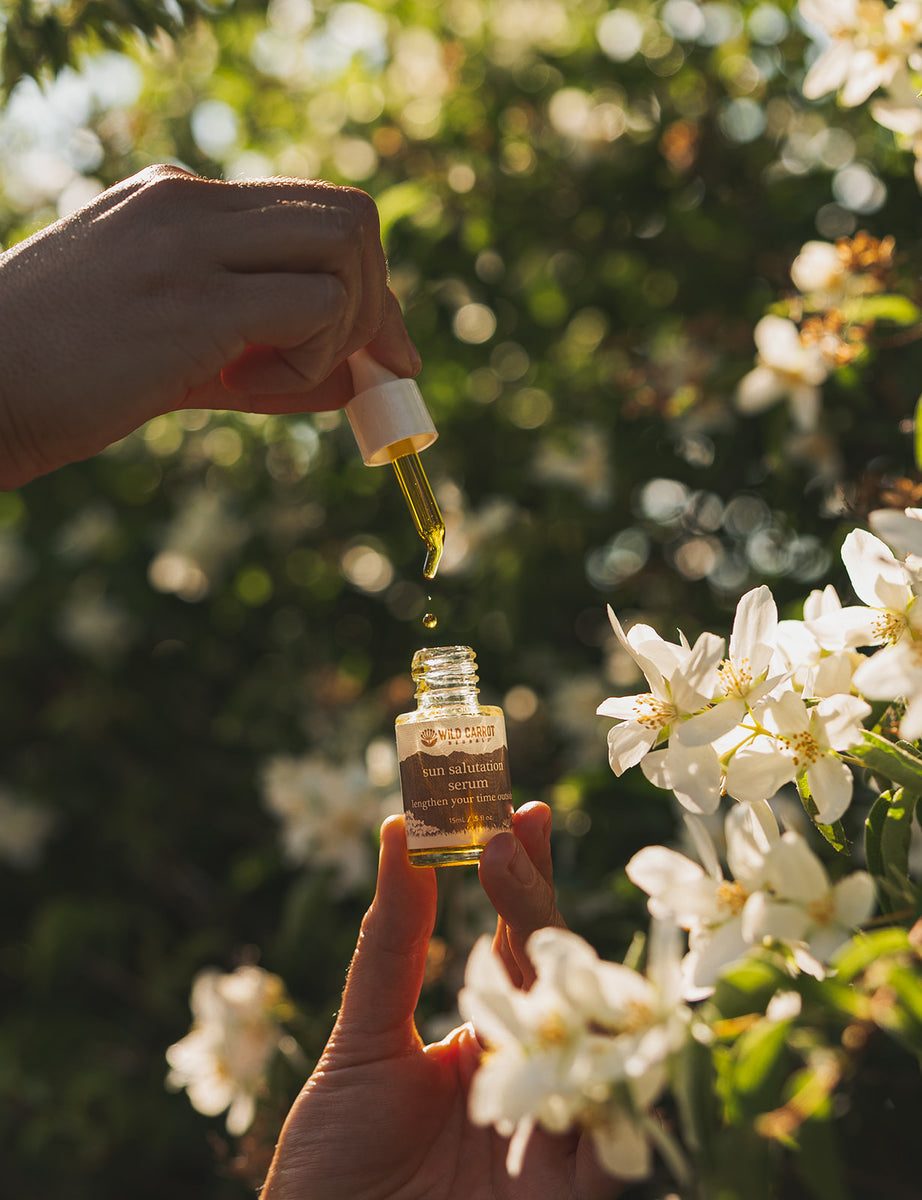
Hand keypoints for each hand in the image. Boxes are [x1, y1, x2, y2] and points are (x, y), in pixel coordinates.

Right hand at [0, 164, 419, 487]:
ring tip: (279, 381)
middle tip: (367, 366)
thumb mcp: (171, 345)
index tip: (370, 347)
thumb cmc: (65, 375)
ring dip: (346, 330)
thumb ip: (263, 356)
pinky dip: (316, 361)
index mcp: (177, 199)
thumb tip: (358, 380)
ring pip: (346, 251)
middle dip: (378, 301)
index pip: (311, 211)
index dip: (362, 281)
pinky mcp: (199, 302)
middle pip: (349, 217)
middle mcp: (189, 202)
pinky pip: (318, 310)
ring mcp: (193, 244)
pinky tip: (256, 389)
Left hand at [260, 804, 622, 1199]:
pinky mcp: (577, 1190)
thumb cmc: (335, 1167)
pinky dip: (610, 1078)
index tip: (522, 809)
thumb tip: (399, 830)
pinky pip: (619, 1135)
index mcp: (487, 1034)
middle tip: (508, 837)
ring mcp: (558, 1127)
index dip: (525, 875)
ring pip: (600, 1035)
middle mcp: (532, 1071)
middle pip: (560, 972)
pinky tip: (579, 1014)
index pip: (518, 940)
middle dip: (536, 901)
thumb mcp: (362, 1043)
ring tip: (522, 910)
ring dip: (572, 967)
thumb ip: (393, 943)